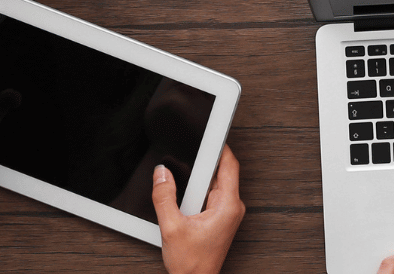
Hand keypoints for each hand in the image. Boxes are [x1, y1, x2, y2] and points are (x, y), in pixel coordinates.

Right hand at [154, 145, 245, 273]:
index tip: (213, 132)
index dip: (221, 146)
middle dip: (205, 161)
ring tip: (184, 178)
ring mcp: (227, 212)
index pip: (230, 165)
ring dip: (200, 177)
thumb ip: (164, 197)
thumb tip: (161, 174)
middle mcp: (232, 207)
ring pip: (216, 182)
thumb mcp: (171, 227)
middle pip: (222, 171)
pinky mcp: (220, 217)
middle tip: (188, 153)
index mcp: (228, 206)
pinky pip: (212, 194)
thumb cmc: (192, 263)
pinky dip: (199, 189)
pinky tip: (186, 192)